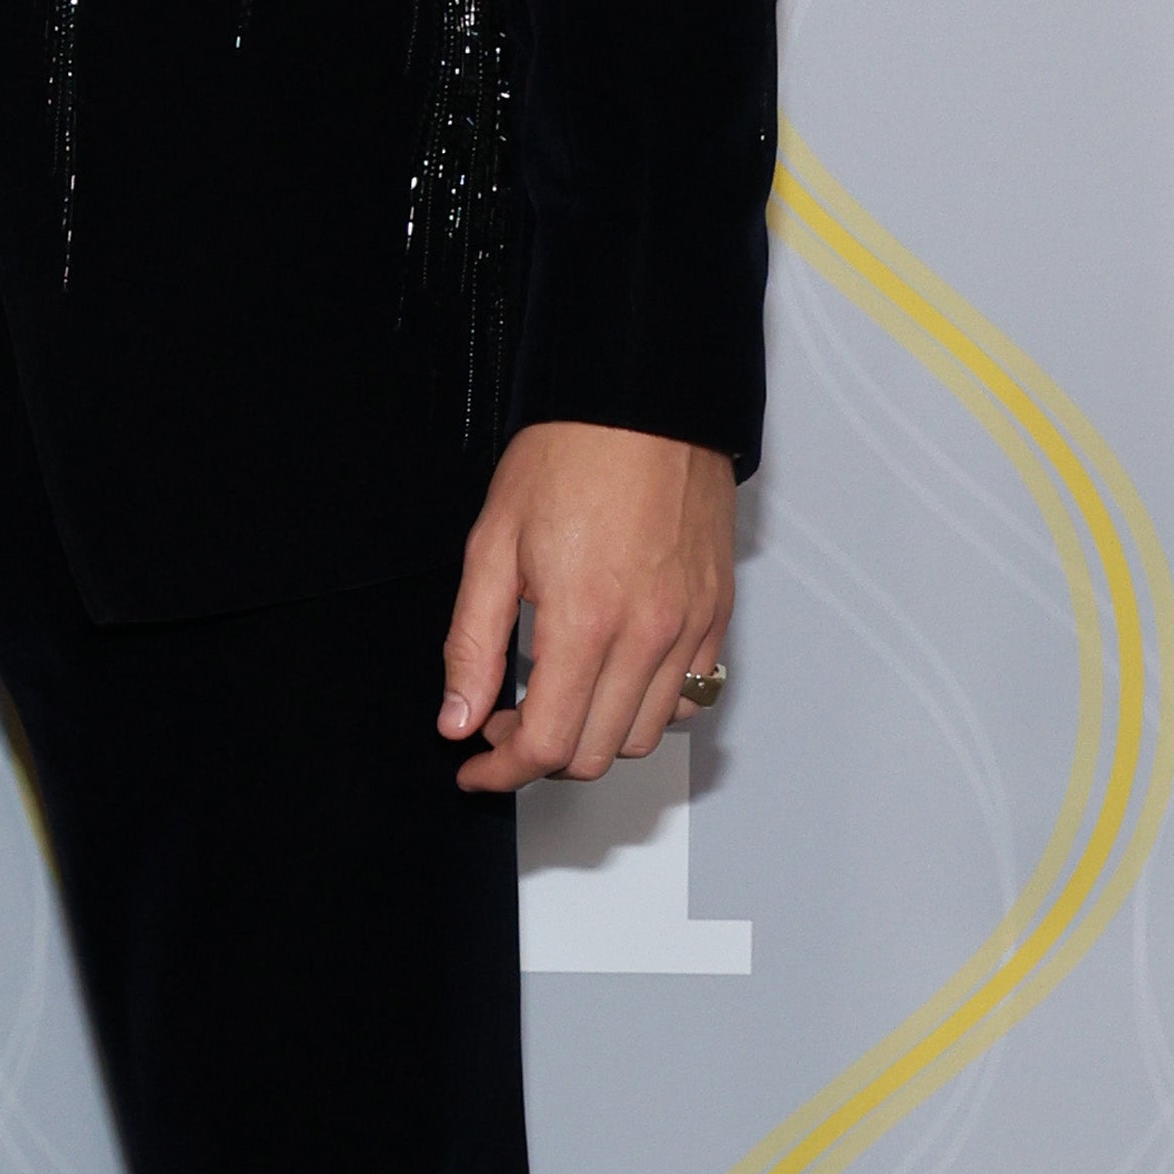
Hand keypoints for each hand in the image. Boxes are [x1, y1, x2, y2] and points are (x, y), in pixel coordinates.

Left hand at [439, 424, 733, 794]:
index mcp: (584, 621)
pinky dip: (645, 708)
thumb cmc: (570, 456)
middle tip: (504, 724)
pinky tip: (611, 677)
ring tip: (557, 698)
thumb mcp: (493, 545)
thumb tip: (458, 717)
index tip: (476, 767)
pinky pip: (689, 697)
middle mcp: (647, 635)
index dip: (502, 772)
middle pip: (596, 753)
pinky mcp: (716, 614)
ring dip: (592, 736)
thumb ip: (472, 643)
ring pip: (643, 735)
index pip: (548, 745)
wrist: (644, 401)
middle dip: (540, 757)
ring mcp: (690, 628)